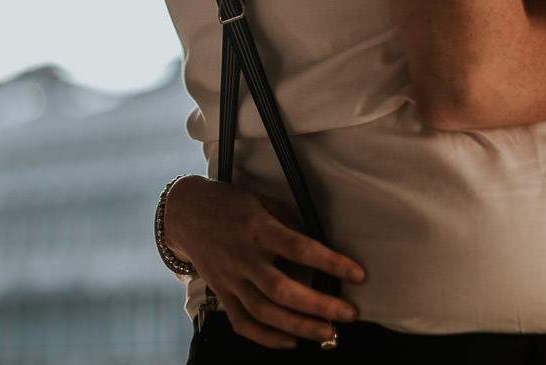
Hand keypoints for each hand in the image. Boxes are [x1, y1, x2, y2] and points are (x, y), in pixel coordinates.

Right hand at [163, 175, 365, 348]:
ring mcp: (231, 280)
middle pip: (282, 290)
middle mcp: (244, 257)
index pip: (299, 248)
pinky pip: (243, 323)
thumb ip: (289, 226)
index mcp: (258, 228)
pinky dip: (266, 338)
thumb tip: (320, 251)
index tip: (358, 274)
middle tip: (348, 314)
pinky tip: (290, 342)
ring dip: (299, 327)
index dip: (331, 263)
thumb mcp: (264, 203)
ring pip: (265, 312)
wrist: (187, 214)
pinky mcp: (222, 294)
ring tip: (327, 332)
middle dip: (319, 306)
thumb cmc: (232, 206)